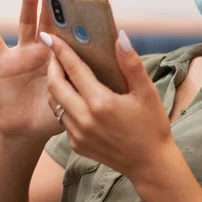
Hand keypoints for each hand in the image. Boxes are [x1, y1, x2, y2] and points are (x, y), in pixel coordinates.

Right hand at [0, 0, 63, 142]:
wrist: (28, 129)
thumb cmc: (53, 114)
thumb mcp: (69, 98)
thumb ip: (76, 85)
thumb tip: (92, 73)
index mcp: (60, 57)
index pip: (67, 32)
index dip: (71, 16)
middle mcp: (42, 50)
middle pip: (47, 20)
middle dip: (50, 0)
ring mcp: (23, 53)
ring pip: (25, 23)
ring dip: (28, 2)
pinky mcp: (5, 62)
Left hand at [39, 31, 174, 181]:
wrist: (149, 164)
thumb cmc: (151, 126)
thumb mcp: (147, 92)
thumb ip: (131, 64)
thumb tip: (121, 37)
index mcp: (100, 103)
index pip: (73, 69)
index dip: (60, 50)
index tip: (49, 36)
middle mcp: (84, 119)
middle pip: (55, 85)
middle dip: (52, 65)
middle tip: (54, 51)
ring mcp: (77, 134)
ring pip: (54, 103)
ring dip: (54, 85)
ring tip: (60, 70)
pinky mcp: (76, 145)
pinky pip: (62, 118)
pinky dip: (62, 103)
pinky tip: (73, 95)